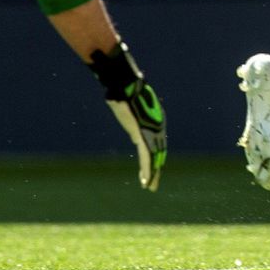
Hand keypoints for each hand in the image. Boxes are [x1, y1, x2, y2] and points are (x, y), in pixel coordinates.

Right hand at [88, 43, 166, 190]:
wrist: (125, 83)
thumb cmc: (121, 86)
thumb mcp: (121, 96)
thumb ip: (120, 99)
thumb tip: (112, 92)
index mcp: (151, 118)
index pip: (155, 139)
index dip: (155, 153)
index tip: (153, 163)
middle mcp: (155, 126)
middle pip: (158, 151)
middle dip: (156, 167)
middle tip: (154, 182)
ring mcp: (151, 132)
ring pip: (154, 158)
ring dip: (152, 173)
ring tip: (150, 186)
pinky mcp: (144, 136)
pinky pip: (148, 157)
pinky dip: (148, 170)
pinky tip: (147, 181)